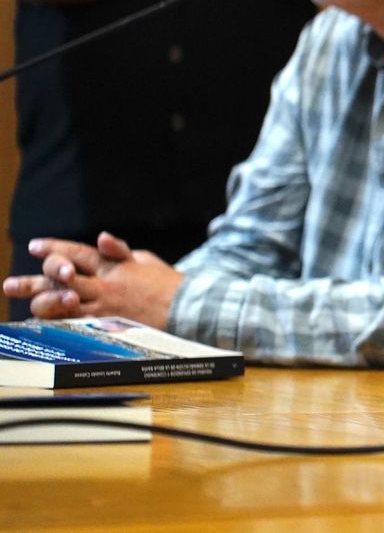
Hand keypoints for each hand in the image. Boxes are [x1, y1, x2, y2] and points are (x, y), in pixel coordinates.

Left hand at [0, 233, 180, 327]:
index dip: (54, 248)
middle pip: (62, 278)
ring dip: (42, 302)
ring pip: (64, 302)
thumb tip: (102, 239)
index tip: (34, 246)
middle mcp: (104, 284)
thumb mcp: (145, 260)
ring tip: (26, 304)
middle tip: (10, 285)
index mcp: (113, 265)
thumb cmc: (167, 283)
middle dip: (34, 281)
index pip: (77, 252)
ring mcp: (104, 306)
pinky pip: (77, 323)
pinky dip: (60, 322)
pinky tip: (45, 323)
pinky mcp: (108, 324)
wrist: (186, 308)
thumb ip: (119, 251)